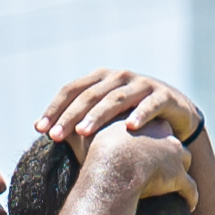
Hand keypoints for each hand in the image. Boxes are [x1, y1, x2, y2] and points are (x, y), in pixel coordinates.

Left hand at [38, 66, 200, 147]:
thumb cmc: (132, 117)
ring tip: (83, 134)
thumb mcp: (106, 116)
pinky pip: (151, 105)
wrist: (175, 114)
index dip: (54, 108)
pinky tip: (130, 128)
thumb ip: (81, 119)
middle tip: (55, 137)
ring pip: (116, 98)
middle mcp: (119, 77)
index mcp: (100, 79)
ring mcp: (142, 84)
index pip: (71, 90)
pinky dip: (140, 115)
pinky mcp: (165, 96)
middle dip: (70, 116)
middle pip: (90, 95)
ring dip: (98, 116)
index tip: (39, 129)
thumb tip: (46, 134)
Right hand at [81, 114, 193, 206]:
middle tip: (166, 166)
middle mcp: (163, 135)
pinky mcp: (178, 177)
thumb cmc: (94, 151)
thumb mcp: (82, 135)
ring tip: (181, 188)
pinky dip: (190, 197)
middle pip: (172, 143)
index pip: (153, 126)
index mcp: (143, 121)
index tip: (147, 147)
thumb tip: (52, 130)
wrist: (113, 164)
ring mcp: (173, 156)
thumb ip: (74, 131)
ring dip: (183, 175)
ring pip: (185, 164)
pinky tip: (189, 205)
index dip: (151, 137)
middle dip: (170, 154)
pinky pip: (190, 189)